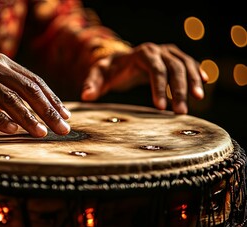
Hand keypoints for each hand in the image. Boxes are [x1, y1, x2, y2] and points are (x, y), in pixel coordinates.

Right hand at [0, 53, 70, 137]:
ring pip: (8, 98)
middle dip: (48, 111)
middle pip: (27, 89)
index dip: (52, 100)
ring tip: (41, 133)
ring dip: (27, 117)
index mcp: (3, 63)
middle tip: (62, 128)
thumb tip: (38, 111)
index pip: (34, 82)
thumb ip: (9, 90)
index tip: (66, 117)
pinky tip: (12, 131)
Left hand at [81, 42, 208, 113]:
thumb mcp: (99, 74)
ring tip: (196, 101)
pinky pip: (191, 64)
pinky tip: (204, 84)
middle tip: (180, 112)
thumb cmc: (110, 69)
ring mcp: (169, 53)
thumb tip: (85, 96)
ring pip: (186, 65)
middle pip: (174, 67)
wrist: (121, 60)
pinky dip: (198, 73)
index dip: (159, 87)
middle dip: (178, 90)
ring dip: (192, 82)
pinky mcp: (176, 58)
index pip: (155, 68)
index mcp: (141, 53)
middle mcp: (158, 50)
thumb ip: (92, 84)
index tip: (160, 107)